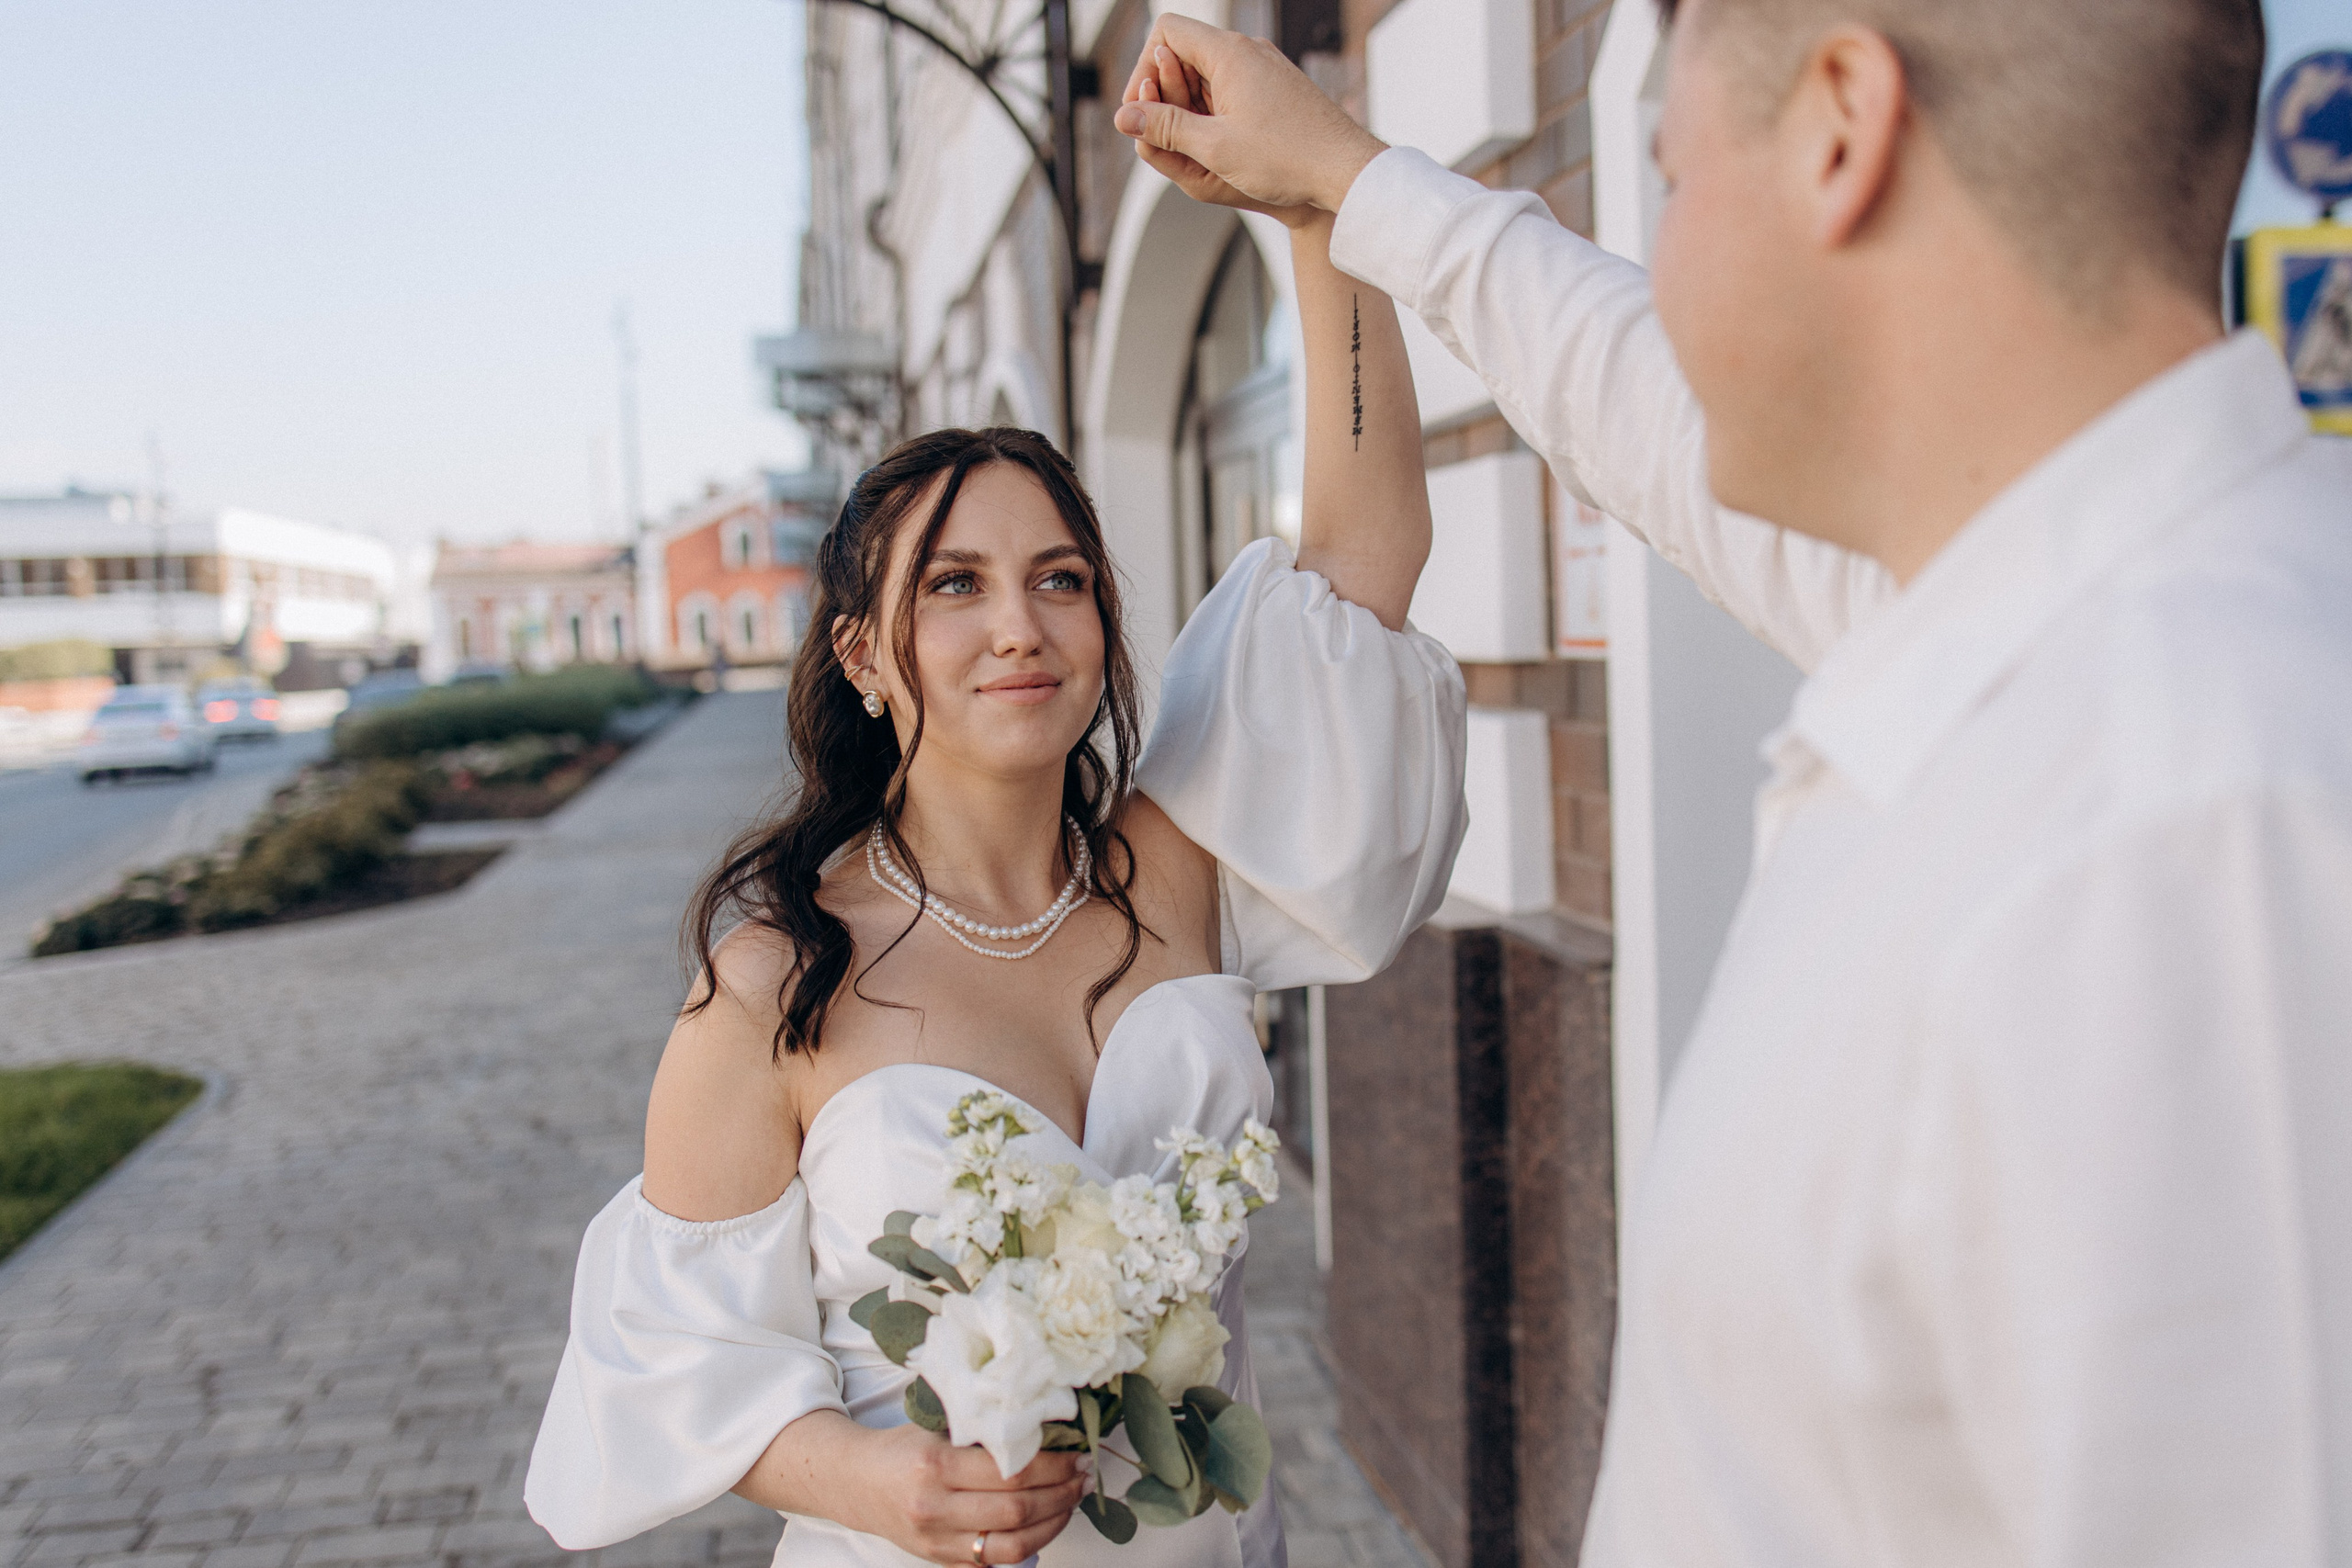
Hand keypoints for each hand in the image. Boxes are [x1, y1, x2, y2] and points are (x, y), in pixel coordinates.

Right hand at [834, 1423, 1087, 1564]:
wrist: (854, 1482)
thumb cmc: (900, 1448)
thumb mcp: (936, 1427)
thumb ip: (983, 1431)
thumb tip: (1045, 1426)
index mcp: (936, 1465)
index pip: (1012, 1471)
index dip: (1055, 1465)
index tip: (1077, 1454)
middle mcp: (936, 1507)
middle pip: (1018, 1509)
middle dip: (1062, 1494)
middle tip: (1084, 1477)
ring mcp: (938, 1541)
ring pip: (1013, 1545)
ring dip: (1053, 1524)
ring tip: (1071, 1502)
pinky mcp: (940, 1561)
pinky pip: (994, 1563)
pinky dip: (1028, 1546)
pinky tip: (1044, 1525)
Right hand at [1127, 44, 1319, 228]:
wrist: (1347, 170)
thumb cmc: (1288, 158)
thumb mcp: (1215, 147)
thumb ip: (1164, 128)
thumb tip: (1124, 117)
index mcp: (1229, 54)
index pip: (1167, 32)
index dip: (1142, 68)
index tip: (1140, 111)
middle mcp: (1249, 51)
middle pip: (1186, 54)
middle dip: (1165, 93)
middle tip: (1164, 136)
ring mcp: (1266, 68)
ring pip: (1209, 75)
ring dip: (1191, 107)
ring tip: (1200, 148)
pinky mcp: (1278, 88)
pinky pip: (1234, 89)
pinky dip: (1218, 111)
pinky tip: (1227, 146)